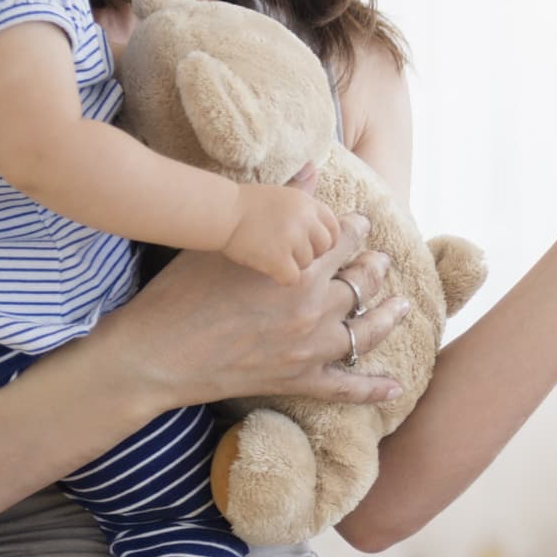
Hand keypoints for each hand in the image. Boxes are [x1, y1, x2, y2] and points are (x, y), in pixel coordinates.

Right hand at [96, 214, 410, 412]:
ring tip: (402, 306)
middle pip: (363, 282)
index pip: (346, 239)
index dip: (356, 228)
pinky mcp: (298, 380)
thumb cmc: (181, 291)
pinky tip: (396, 386)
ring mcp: (310, 348)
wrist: (154, 353)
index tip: (359, 225)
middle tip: (380, 262)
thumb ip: (279, 203)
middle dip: (374, 268)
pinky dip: (373, 388)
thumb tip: (311, 168)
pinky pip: (347, 387)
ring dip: (388, 316)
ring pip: (367, 330)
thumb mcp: (231, 242)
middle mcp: (314, 308)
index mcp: (299, 269)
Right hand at [223, 183, 338, 284]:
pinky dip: (280, 277)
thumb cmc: (246, 203)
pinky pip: (292, 278)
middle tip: (287, 251)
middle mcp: (305, 219)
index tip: (310, 244)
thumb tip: (313, 167)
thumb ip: (302, 186)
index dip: (324, 239)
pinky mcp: (278, 258)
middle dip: (309, 253)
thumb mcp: (280, 191)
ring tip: (270, 253)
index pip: (333, 227)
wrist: (221, 212)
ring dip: (291, 264)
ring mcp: (293, 239)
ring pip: (306, 263)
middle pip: (324, 247)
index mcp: (307, 202)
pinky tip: (268, 269)